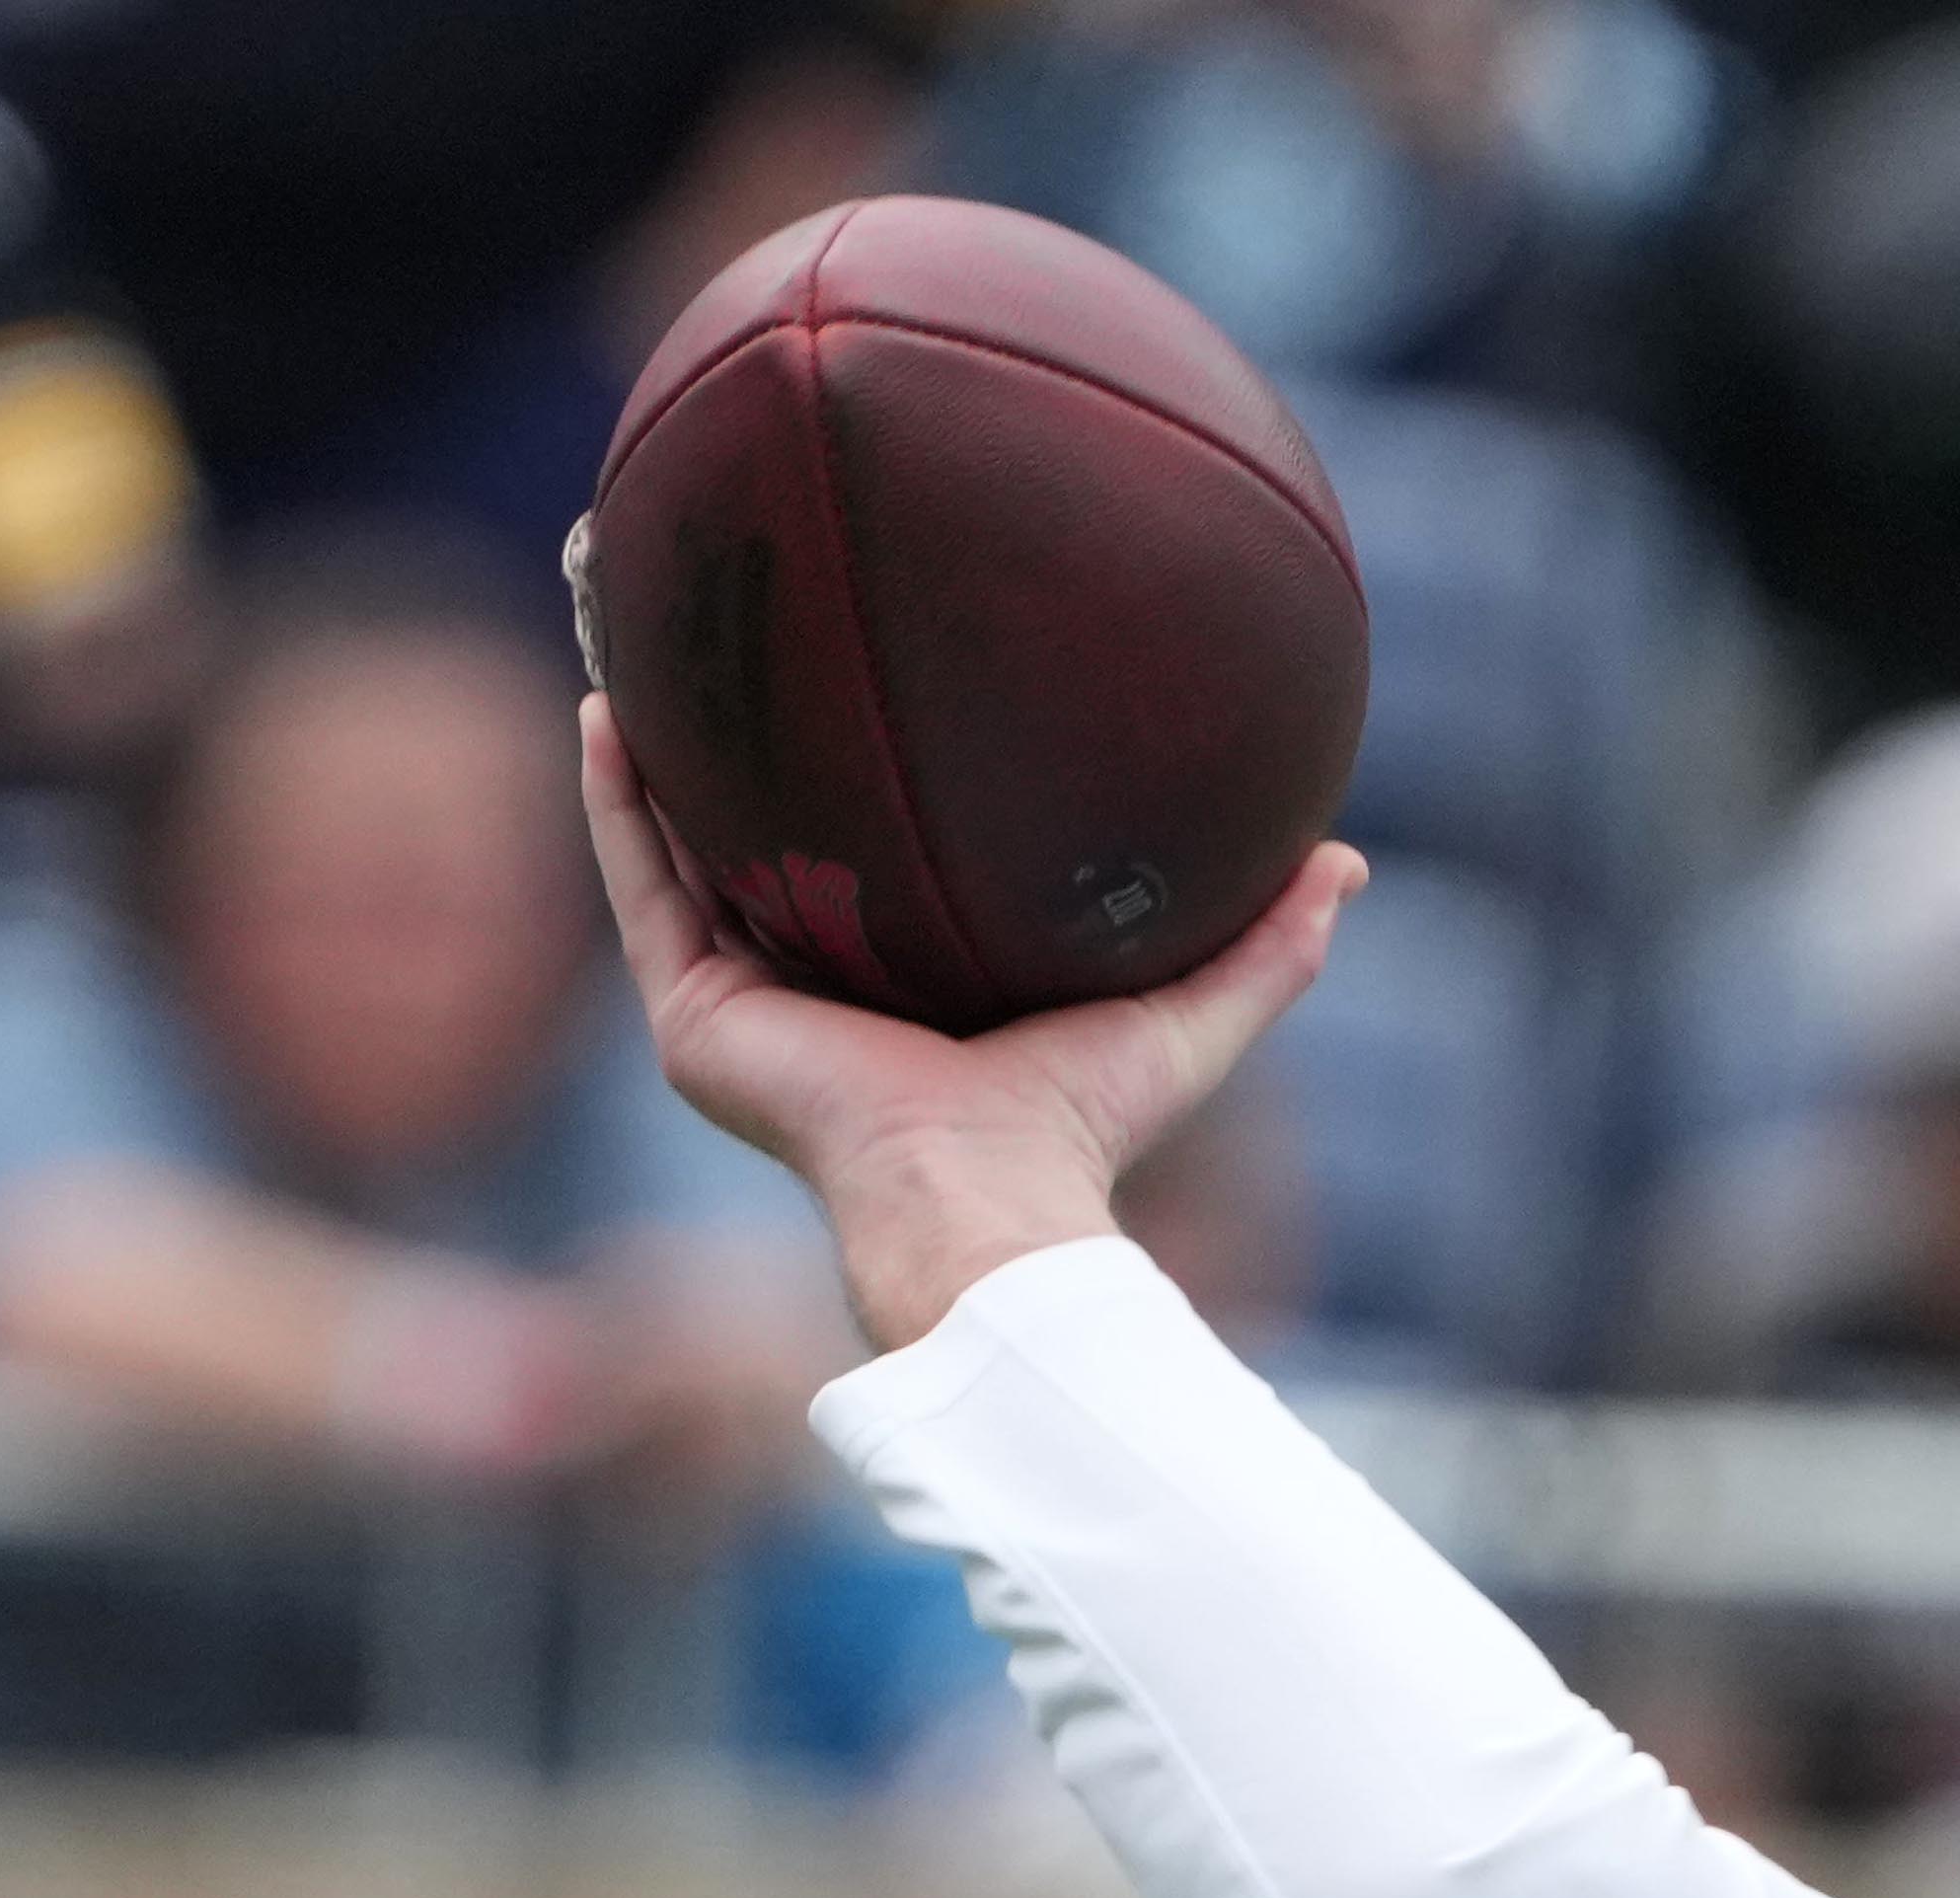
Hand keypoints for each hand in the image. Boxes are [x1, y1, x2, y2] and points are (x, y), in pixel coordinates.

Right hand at [579, 698, 1357, 1355]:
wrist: (985, 1197)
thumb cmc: (1083, 1128)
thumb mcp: (1189, 1015)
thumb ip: (1266, 945)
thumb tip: (1348, 864)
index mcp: (903, 990)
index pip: (867, 869)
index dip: (855, 785)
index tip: (859, 688)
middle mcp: (808, 995)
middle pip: (757, 847)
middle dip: (738, 752)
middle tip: (734, 638)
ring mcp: (739, 1008)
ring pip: (679, 853)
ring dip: (655, 753)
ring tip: (641, 639)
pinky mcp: (693, 1019)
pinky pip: (640, 886)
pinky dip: (617, 801)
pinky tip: (611, 709)